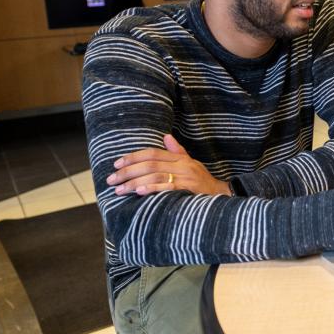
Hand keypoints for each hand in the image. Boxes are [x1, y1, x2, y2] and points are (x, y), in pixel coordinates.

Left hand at [107, 134, 229, 196]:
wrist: (222, 196)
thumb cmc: (203, 182)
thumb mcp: (192, 163)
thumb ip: (177, 151)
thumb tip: (166, 136)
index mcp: (180, 158)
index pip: (152, 153)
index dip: (133, 157)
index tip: (117, 163)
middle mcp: (182, 165)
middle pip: (150, 164)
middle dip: (127, 171)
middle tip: (111, 179)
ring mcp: (185, 178)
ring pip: (155, 175)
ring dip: (134, 183)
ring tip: (119, 190)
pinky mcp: (188, 190)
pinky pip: (167, 187)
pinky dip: (152, 189)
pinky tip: (138, 192)